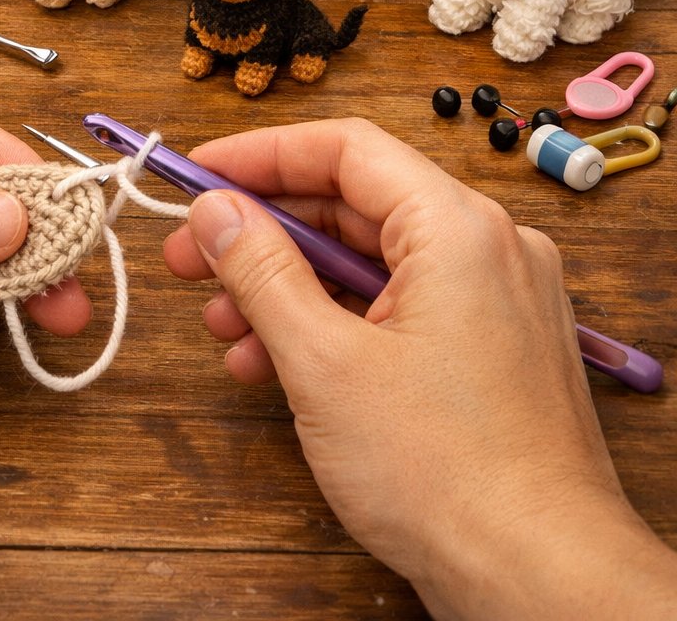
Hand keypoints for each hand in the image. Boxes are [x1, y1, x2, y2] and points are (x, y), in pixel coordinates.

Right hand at [163, 117, 676, 620]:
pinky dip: (336, 324)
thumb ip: (261, 273)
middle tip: (187, 259)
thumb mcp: (324, 364)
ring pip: (371, 262)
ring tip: (224, 329)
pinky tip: (275, 364)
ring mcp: (495, 299)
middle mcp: (487, 247)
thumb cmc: (446, 474)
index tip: (195, 175)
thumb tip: (215, 211)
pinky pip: (400, 307)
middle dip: (263, 233)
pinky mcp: (492, 348)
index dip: (259, 155)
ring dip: (290, 287)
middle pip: (354, 204)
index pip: (345, 148)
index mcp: (457, 227)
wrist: (539, 578)